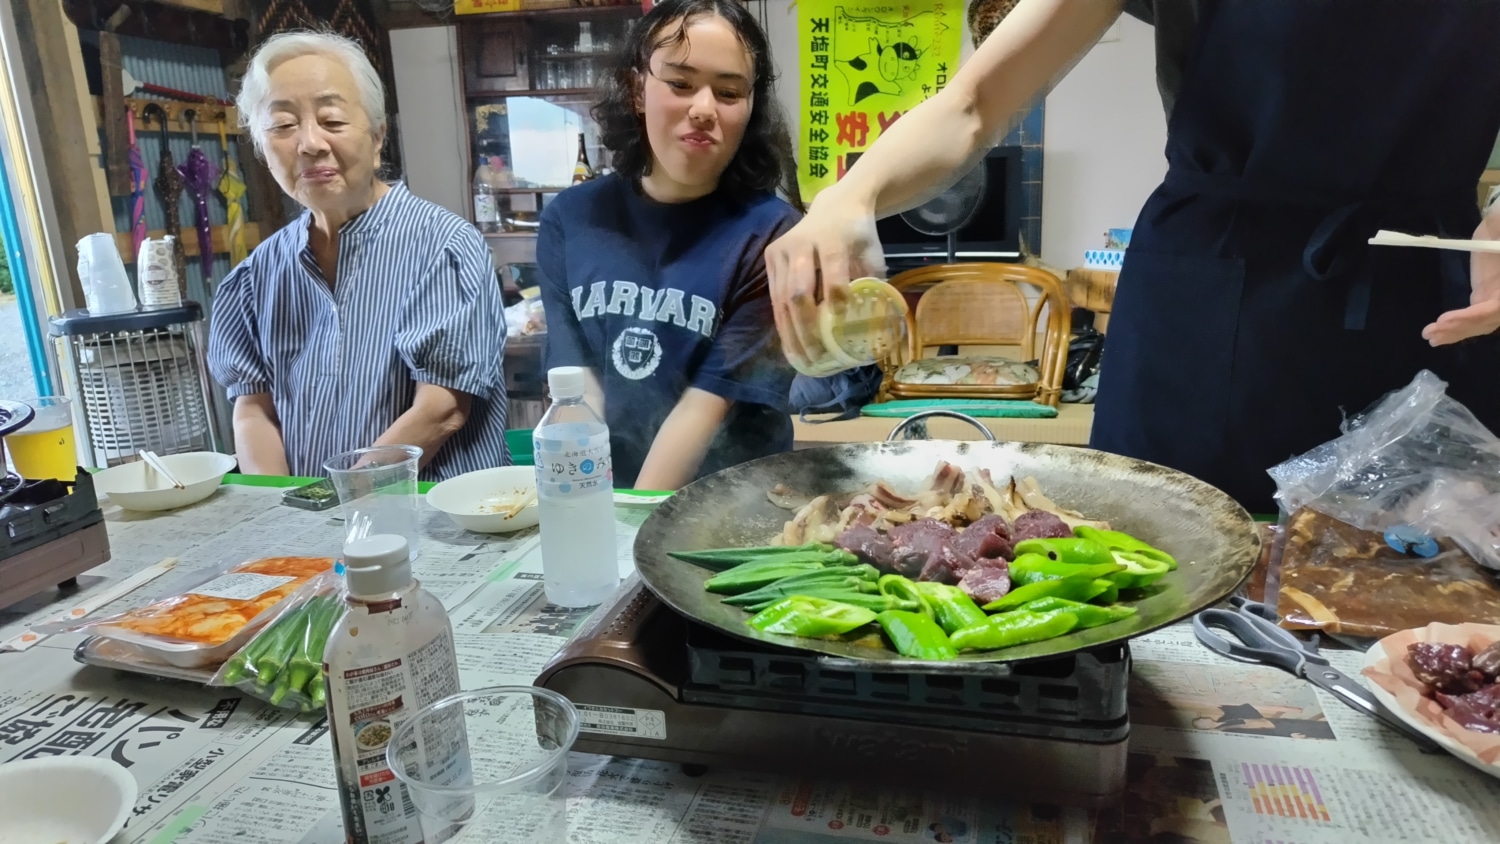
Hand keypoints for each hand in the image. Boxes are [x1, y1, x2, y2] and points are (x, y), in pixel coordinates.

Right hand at [766, 189, 886, 366]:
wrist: (836, 205)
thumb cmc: (857, 235)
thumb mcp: (872, 253)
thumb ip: (872, 283)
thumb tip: (874, 323)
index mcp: (832, 238)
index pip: (832, 271)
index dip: (836, 299)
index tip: (842, 326)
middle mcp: (802, 243)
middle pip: (799, 291)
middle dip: (806, 328)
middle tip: (816, 357)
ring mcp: (783, 249)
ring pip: (782, 298)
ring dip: (791, 332)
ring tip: (801, 358)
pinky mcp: (771, 256)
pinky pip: (774, 296)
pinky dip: (783, 322)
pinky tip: (790, 343)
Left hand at [1423, 215, 1499, 345]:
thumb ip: (1497, 234)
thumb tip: (1493, 234)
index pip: (1495, 308)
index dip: (1472, 316)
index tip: (1445, 319)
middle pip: (1485, 321)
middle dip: (1457, 328)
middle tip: (1430, 333)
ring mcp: (1496, 299)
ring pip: (1479, 324)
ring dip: (1454, 332)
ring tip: (1430, 337)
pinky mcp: (1485, 297)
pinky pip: (1473, 318)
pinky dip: (1456, 327)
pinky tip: (1437, 335)